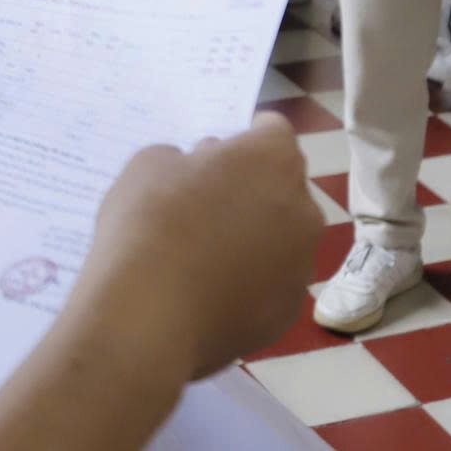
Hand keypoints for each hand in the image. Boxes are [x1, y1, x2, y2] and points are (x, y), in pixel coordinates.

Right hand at [72, 115, 323, 381]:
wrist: (150, 319)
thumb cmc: (148, 224)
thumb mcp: (149, 166)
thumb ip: (186, 161)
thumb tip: (203, 175)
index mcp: (273, 160)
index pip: (272, 131)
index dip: (243, 138)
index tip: (217, 154)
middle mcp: (302, 208)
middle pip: (282, 187)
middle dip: (252, 189)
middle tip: (205, 205)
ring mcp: (301, 265)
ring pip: (281, 239)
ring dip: (255, 238)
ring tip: (205, 257)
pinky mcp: (288, 312)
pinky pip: (271, 284)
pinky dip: (250, 284)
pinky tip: (209, 294)